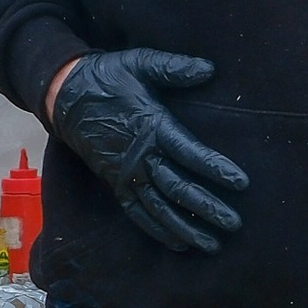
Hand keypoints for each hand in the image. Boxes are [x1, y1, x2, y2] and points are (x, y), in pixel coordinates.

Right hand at [45, 48, 247, 255]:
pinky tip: (179, 244)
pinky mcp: (116, 184)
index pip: (189, 152)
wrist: (66, 96)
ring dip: (186, 228)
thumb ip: (174, 68)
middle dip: (207, 207)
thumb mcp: (140, 62)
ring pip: (159, 208)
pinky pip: (138, 213)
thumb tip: (210, 69)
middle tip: (234, 223)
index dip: (215, 167)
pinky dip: (158, 230)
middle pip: (178, 187)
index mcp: (152, 126)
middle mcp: (140, 156)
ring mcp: (127, 174)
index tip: (241, 183)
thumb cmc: (109, 76)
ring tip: (213, 244)